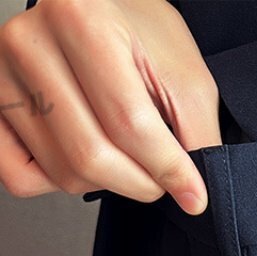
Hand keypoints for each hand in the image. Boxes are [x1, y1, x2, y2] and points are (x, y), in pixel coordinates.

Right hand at [0, 0, 221, 212]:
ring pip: (63, 172)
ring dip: (109, 182)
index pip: (128, 123)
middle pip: (91, 156)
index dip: (168, 170)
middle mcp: (29, 43)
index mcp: (81, 19)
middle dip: (141, 183)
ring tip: (126, 153)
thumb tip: (192, 197)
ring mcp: (2, 75)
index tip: (194, 196)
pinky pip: (21, 177)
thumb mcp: (186, 78)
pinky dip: (59, 183)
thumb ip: (197, 137)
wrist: (103, 14)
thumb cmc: (143, 39)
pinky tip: (86, 158)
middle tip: (163, 176)